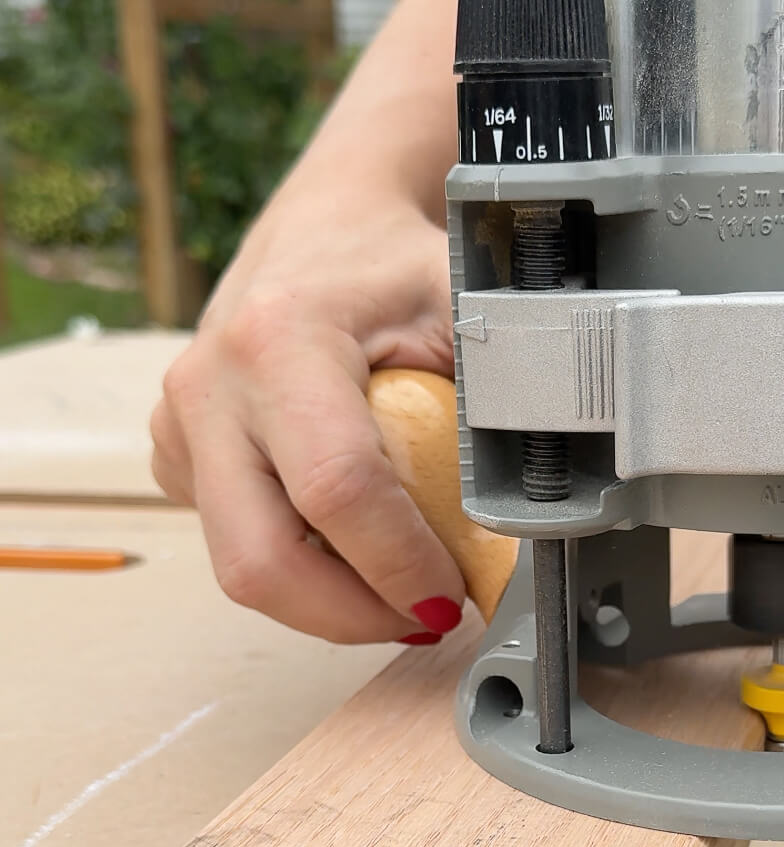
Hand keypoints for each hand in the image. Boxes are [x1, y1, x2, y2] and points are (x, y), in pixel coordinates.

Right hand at [151, 192, 465, 645]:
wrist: (326, 230)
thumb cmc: (397, 268)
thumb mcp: (465, 307)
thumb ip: (504, 393)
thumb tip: (544, 506)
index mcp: (281, 340)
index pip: (337, 489)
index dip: (399, 564)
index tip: (452, 595)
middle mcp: (211, 385)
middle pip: (259, 559)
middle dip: (350, 615)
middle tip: (425, 616)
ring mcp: (180, 424)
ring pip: (240, 568)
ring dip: (327, 602)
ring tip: (399, 583)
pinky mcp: (175, 455)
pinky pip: (232, 544)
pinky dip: (300, 568)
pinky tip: (351, 543)